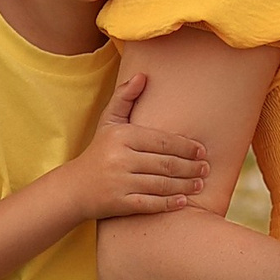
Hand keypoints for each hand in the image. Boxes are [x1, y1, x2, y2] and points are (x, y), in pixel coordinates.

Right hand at [74, 68, 209, 221]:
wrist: (74, 187)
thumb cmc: (98, 151)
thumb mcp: (108, 122)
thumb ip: (124, 98)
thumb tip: (143, 75)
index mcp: (122, 136)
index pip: (162, 141)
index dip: (186, 147)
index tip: (202, 151)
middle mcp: (121, 158)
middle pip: (165, 163)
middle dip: (190, 167)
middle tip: (206, 169)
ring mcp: (120, 182)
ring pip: (162, 184)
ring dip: (185, 185)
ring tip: (199, 183)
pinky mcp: (120, 204)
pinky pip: (151, 204)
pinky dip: (169, 204)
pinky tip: (184, 202)